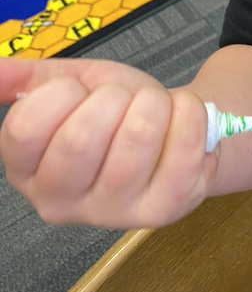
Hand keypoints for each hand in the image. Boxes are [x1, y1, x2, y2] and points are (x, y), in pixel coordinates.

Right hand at [0, 57, 214, 227]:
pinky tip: (179, 119)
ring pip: (136, 136)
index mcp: (27, 169)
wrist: (174, 126)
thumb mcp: (73, 84)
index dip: (62, 93)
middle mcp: (60, 202)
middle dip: (112, 97)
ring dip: (153, 103)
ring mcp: (112, 213)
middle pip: (79, 137)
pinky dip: (187, 113)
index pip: (24, 127)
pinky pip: (182, 145)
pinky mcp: (161, 211)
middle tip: (122, 102)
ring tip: (154, 109)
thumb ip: (28, 78)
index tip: (81, 93)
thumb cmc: (119, 108)